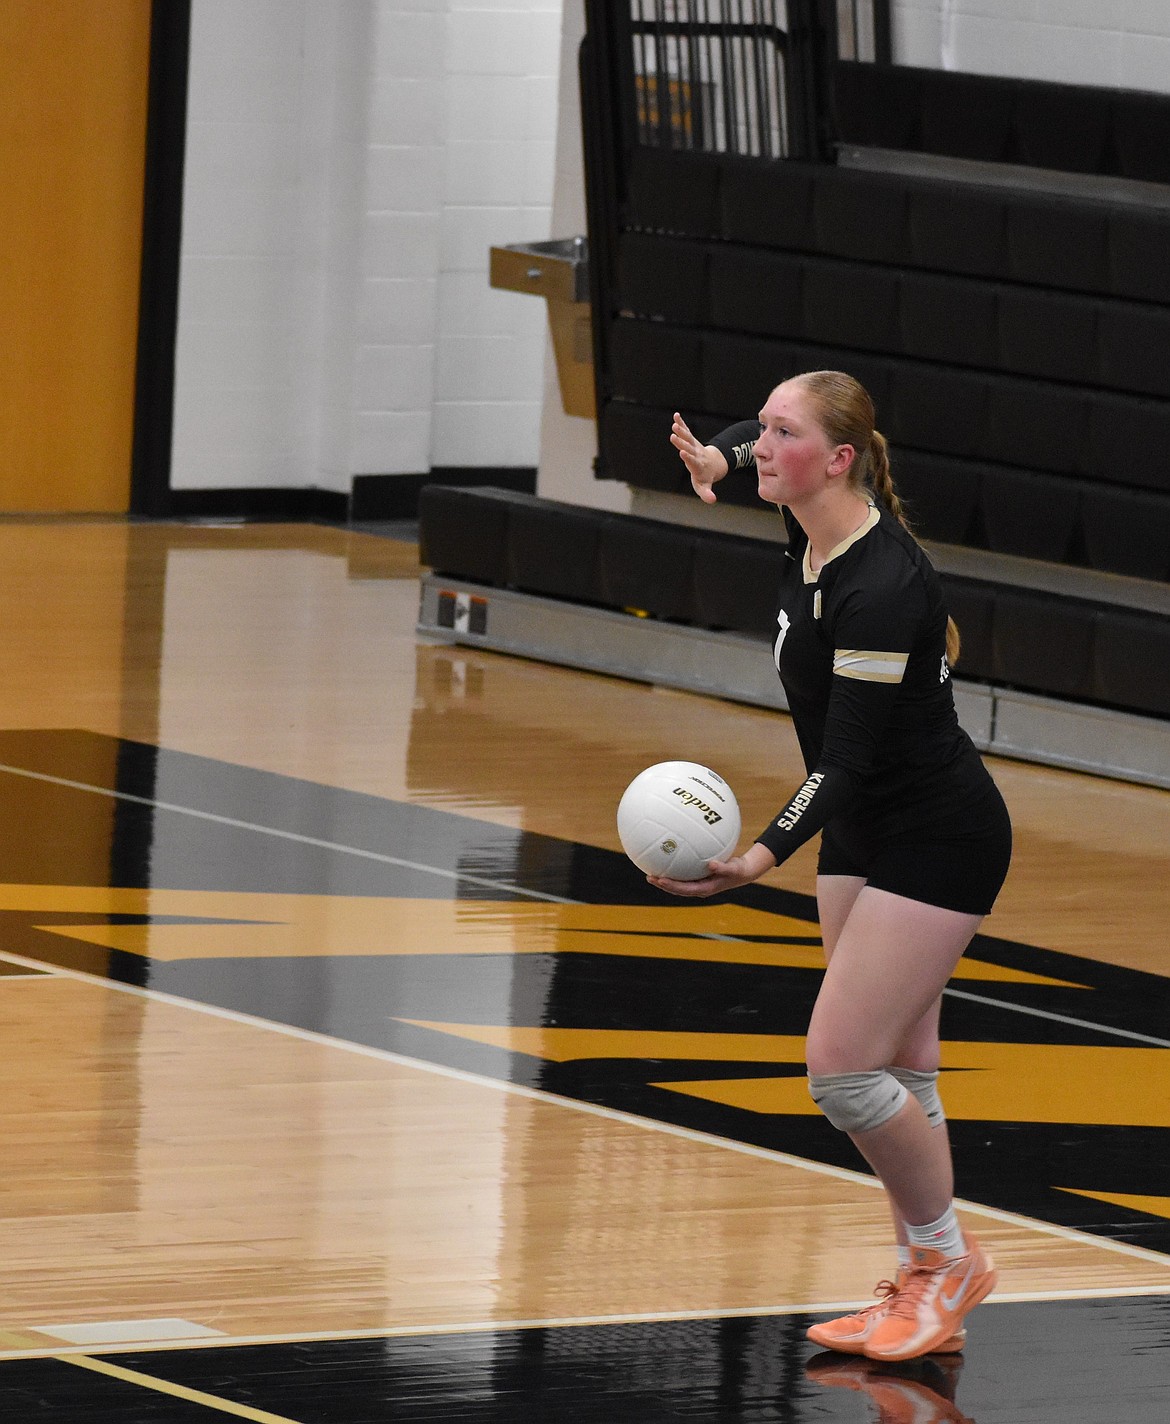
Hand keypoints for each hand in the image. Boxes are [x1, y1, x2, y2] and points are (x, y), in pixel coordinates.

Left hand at [647, 845, 775, 898]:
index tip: (660, 880)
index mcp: (705, 889)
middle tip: (649, 877)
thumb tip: (710, 864)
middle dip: (662, 884)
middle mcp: (699, 888)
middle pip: (677, 889)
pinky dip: (673, 871)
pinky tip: (666, 861)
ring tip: (651, 873)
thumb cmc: (738, 870)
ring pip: (678, 884)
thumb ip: (723, 867)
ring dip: (664, 880)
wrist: (743, 872)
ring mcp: (698, 884)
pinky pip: (683, 876)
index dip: (671, 886)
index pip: (684, 889)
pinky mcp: (698, 878)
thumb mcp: (733, 869)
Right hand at [670, 412, 728, 502]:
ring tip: (674, 424)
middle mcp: (696, 454)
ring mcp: (694, 446)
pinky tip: (676, 415)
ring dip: (681, 431)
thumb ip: (707, 493)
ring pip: (688, 438)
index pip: (693, 461)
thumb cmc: (705, 477)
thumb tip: (712, 501)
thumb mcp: (705, 487)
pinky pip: (686, 431)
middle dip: (682, 442)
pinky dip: (681, 423)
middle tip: (674, 436)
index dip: (688, 457)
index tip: (683, 453)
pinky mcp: (691, 440)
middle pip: (689, 448)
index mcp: (698, 465)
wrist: (714, 464)